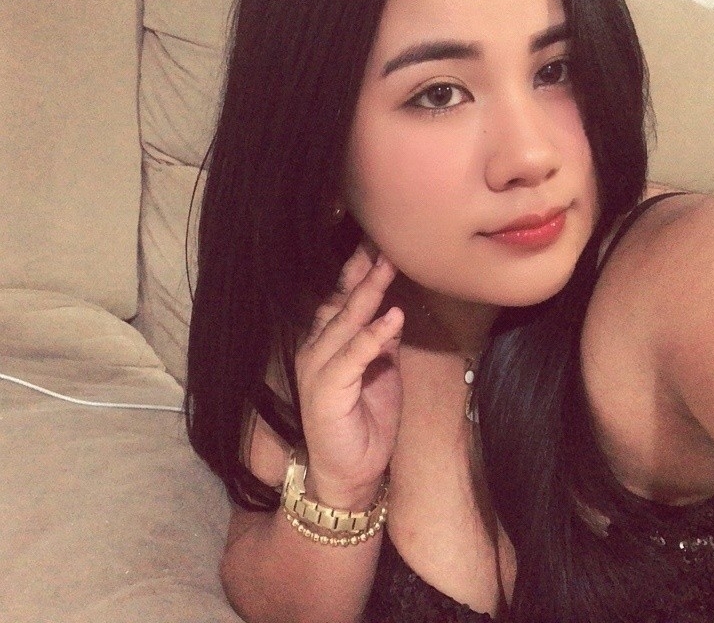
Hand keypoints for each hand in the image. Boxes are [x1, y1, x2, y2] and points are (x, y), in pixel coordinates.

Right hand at [293, 241, 403, 508]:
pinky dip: (373, 335)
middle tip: (384, 240)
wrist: (351, 474)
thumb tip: (393, 311)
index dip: (360, 270)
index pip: (343, 298)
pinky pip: (353, 356)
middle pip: (342, 302)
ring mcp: (319, 368)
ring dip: (368, 293)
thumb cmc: (366, 424)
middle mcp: (318, 349)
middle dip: (363, 270)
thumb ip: (382, 342)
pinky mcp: (327, 390)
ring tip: (388, 266)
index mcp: (329, 343)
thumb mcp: (382, 373)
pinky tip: (392, 316)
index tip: (380, 241)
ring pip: (345, 322)